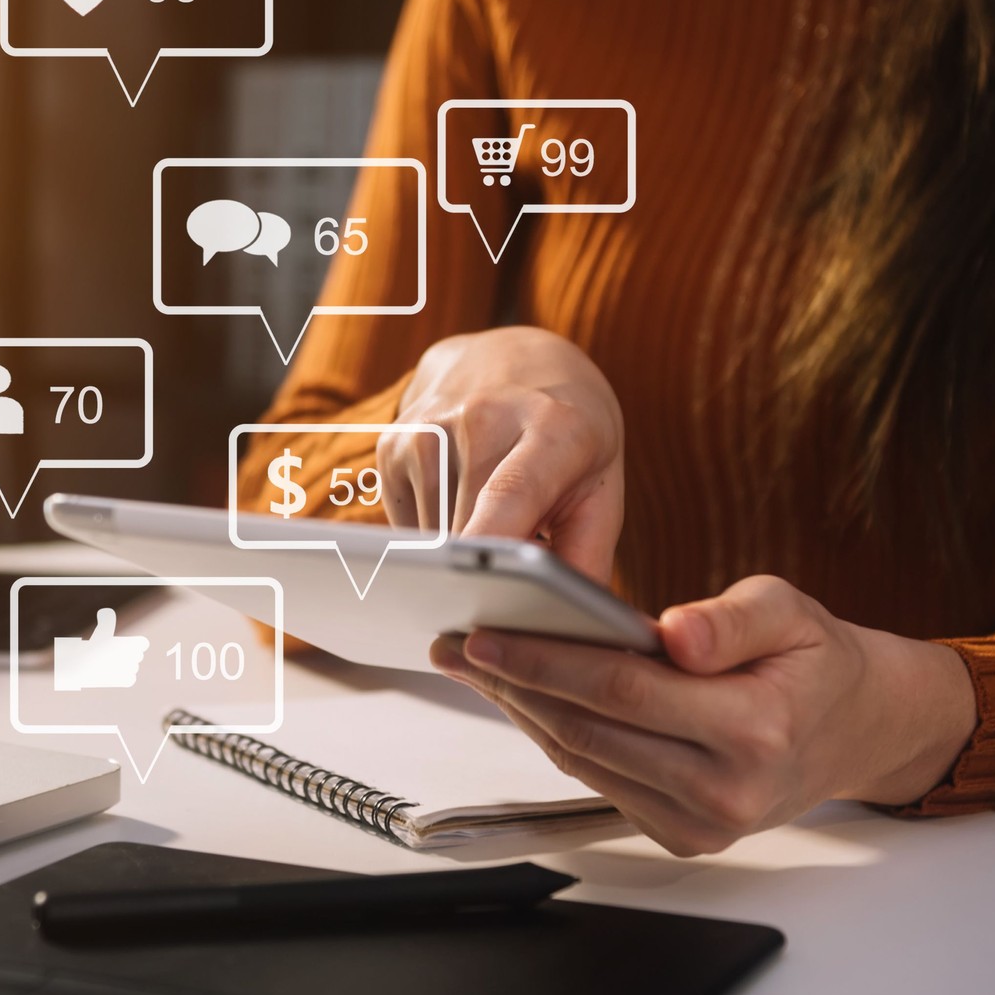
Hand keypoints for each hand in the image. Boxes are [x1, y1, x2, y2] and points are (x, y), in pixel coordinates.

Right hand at [378, 326, 622, 581]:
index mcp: (551, 428)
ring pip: (430, 541)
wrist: (518, 356)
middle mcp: (481, 418)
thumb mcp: (602, 489)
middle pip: (464, 533)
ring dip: (456, 559)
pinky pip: (407, 527)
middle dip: (481, 581)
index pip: (512, 494)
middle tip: (509, 587)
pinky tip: (461, 506)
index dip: (492, 548)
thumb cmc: (571, 436)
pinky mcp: (391, 442)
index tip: (481, 600)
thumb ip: (587, 562)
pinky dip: (432, 536)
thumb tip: (564, 638)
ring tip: (493, 528)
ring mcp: (427, 427)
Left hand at [430, 575, 976, 855]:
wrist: (855, 731)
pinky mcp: (685, 838)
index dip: (548, 662)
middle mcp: (728, 789)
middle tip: (458, 644)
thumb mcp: (790, 611)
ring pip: (586, 761)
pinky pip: (601, 781)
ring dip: (524, 711)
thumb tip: (675, 634)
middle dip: (516, 684)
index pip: (625, 690)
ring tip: (478, 666)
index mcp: (757, 727)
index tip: (488, 635)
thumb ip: (732, 620)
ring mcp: (704, 825)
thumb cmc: (815, 662)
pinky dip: (558, 738)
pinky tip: (528, 698)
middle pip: (592, 731)